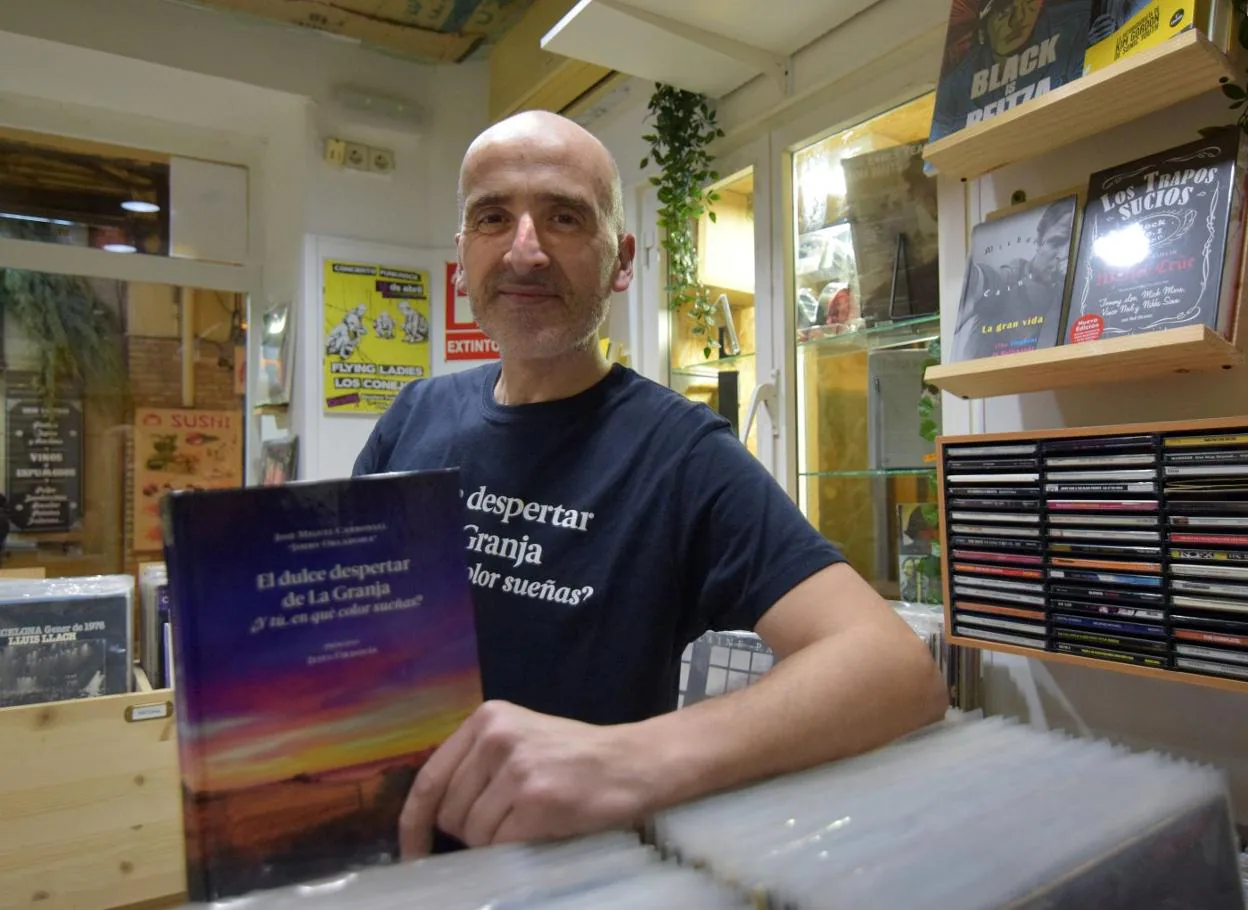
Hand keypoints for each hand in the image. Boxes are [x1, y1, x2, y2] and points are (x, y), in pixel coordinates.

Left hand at [398, 700, 655, 857]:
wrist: (633, 763)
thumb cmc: (575, 756)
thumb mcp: (520, 739)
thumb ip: (477, 762)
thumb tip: (431, 814)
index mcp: (486, 719)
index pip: (429, 779)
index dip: (414, 823)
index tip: (413, 851)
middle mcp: (496, 738)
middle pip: (449, 812)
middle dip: (470, 830)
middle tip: (508, 821)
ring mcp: (517, 769)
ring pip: (473, 833)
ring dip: (496, 840)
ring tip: (531, 819)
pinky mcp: (538, 800)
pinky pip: (501, 844)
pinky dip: (516, 848)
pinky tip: (542, 828)